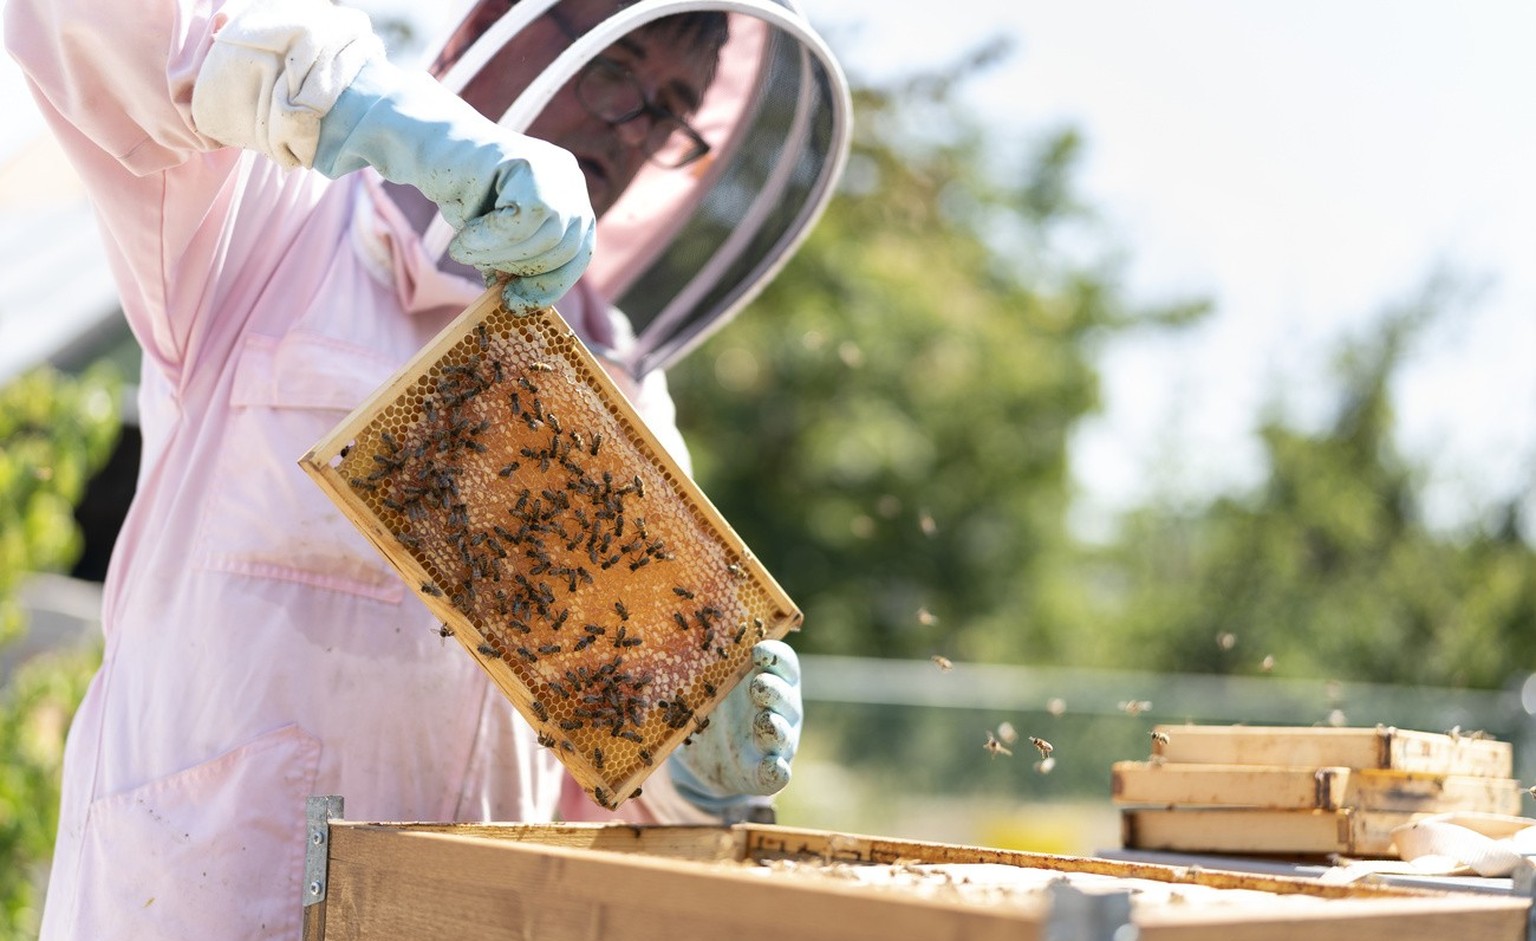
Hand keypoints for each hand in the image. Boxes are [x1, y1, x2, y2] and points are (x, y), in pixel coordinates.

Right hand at [314, 59, 595, 312]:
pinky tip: (463, 239)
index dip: (550, 285)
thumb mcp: (499, 239)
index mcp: (571, 198)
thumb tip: (524, 304)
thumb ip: (518, 262)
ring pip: (546, 236)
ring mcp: (551, 166)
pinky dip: (490, 239)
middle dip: (520, 269)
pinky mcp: (524, 160)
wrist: (426, 147)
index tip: (517, 304)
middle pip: (566, 247)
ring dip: (500, 255)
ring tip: (465, 250)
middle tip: (482, 268)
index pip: (579, 253)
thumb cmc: (462, 195)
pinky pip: (522, 218)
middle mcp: (569, 179)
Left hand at [668, 640, 801, 815]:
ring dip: (777, 727)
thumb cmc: (714, 704)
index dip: (774, 655)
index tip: (759, 650)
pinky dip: (776, 770)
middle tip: (759, 685)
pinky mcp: (766, 771)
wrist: (709, 753)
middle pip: (784, 695)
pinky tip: (772, 768)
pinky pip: (777, 772)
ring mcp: (776, 742)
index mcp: (768, 678)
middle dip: (774, 690)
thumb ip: (702, 667)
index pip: (781, 661)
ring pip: (785, 733)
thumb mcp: (708, 685)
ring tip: (767, 722)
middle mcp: (778, 708)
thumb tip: (668, 642)